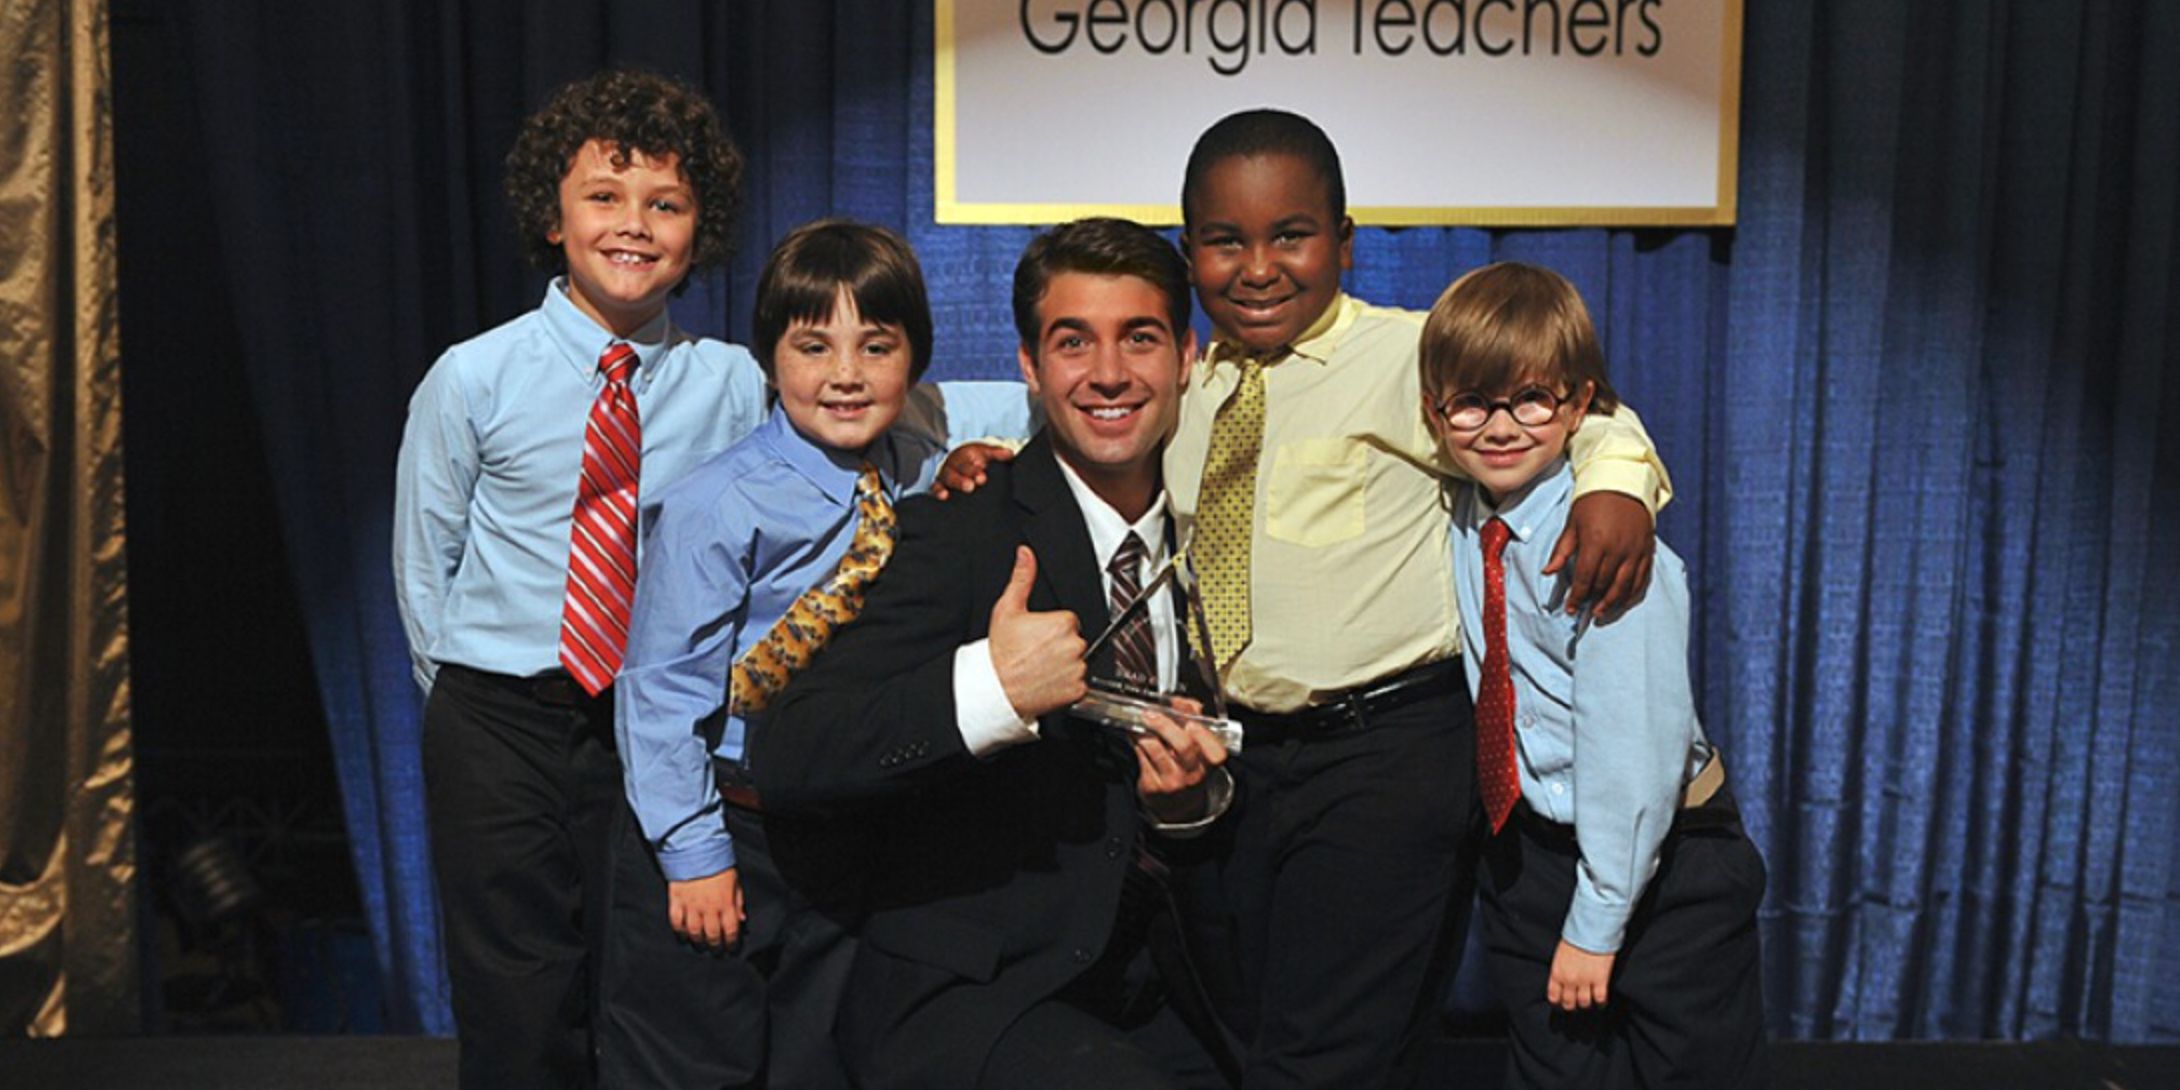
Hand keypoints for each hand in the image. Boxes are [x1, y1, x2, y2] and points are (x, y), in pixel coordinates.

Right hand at [668, 868, 743, 950]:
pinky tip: (683, 936)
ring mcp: (691, 905)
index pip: (731, 930)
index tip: (731, 948)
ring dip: (698, 941)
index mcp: (726, 903)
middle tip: (716, 951)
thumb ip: (738, 901)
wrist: (696, 848)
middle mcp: (709, 907)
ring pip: (694, 932)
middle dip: (715, 946)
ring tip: (700, 945)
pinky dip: (679, 931)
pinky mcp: (676, 901)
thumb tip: (741, 920)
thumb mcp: (735, 881)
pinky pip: (677, 922)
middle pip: (712, 935)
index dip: (732, 943)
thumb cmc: (718, 864)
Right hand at [934, 442, 1016, 499]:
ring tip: (949, 494)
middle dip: (961, 480)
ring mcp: (946, 476)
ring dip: (948, 487)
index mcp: (965, 455)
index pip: (968, 462)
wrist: (965, 460)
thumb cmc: (977, 458)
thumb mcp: (987, 453)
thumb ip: (998, 454)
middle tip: (970, 486)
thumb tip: (1009, 453)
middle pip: (955, 472)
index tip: (982, 477)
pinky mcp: (940, 485)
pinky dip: (937, 492)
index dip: (974, 470)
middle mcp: (953, 465)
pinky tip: (942, 497)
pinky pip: (935, 488)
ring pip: (945, 480)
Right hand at [986, 546, 1085, 718]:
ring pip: (1078, 662)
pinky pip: (1080, 684)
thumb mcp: (1008, 609)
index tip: (1037, 636)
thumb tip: (1026, 554)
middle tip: (1037, 652)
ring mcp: (1077, 669)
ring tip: (1041, 667)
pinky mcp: (1078, 689)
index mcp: (1063, 623)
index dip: (1052, 628)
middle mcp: (1075, 645)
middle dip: (1061, 645)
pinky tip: (1048, 681)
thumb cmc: (1001, 651)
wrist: (996, 688)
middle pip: (1075, 640)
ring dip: (1065, 665)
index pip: (1069, 621)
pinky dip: (1068, 685)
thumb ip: (1022, 578)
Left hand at [1132, 697, 1228, 823]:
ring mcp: (1173, 782)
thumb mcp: (1199, 750)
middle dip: (1165, 724)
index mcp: (1210, 763)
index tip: (1188, 718)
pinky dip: (1135, 741)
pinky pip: (1141, 757)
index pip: (1214, 749)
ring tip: (1140, 720)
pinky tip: (1134, 733)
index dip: (1202, 731)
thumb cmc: (1188, 769)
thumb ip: (1194, 721)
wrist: (1177, 804)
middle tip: (1151, 713)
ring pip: (1157, 750)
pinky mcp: (1153, 786)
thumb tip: (1182, 702)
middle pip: (1184, 746)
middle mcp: (1194, 774)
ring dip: (1145, 731)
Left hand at [1545, 492, 1654, 619]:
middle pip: (1604, 584)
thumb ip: (1561, 550)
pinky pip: (1641, 579)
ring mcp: (1635, 551)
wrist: (1623, 482)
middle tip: (1583, 610)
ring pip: (1624, 586)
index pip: (1584, 578)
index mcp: (1596, 542)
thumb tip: (1547, 572)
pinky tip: (1622, 602)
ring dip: (1611, 603)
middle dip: (1592, 600)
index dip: (1576, 596)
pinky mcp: (1647, 550)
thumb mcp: (1572, 523)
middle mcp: (1618, 549)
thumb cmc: (1592, 502)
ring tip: (1600, 613)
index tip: (1570, 608)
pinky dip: (1631, 594)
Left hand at [1548, 940, 1614, 1010]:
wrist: (1591, 929)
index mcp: (1557, 972)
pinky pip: (1600, 999)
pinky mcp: (1600, 980)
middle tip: (1576, 1005)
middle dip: (1572, 1006)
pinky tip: (1601, 1002)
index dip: (1558, 1003)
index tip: (1562, 1003)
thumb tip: (1563, 981)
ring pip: (1584, 1003)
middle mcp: (1569, 979)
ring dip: (1586, 1004)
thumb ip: (1561, 969)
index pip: (1554, 996)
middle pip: (1569, 1003)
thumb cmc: (1576, 937)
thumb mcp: (1561, 954)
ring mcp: (1585, 981)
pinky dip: (1601, 1003)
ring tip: (1589, 1001)